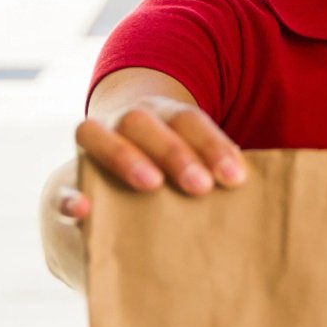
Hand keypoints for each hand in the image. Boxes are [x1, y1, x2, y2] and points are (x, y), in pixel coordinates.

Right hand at [70, 95, 247, 212]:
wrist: (110, 180)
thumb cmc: (174, 175)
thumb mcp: (196, 166)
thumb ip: (218, 174)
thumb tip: (264, 195)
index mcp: (166, 116)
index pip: (191, 121)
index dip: (214, 145)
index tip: (236, 178)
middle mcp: (127, 122)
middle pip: (148, 123)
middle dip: (176, 152)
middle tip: (201, 186)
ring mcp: (93, 144)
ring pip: (98, 133)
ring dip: (126, 157)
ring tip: (152, 185)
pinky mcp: (65, 181)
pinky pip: (61, 183)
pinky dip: (69, 196)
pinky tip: (84, 210)